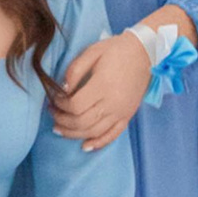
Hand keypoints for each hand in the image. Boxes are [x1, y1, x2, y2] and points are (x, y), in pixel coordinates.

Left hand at [50, 32, 150, 150]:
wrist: (145, 52)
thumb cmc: (116, 50)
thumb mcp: (92, 52)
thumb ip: (74, 70)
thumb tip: (62, 89)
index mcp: (103, 85)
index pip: (75, 105)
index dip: (60, 105)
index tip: (53, 99)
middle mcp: (113, 102)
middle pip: (82, 122)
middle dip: (62, 121)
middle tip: (52, 114)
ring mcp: (121, 112)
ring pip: (93, 132)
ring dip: (73, 134)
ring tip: (59, 129)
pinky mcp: (127, 116)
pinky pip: (112, 135)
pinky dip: (98, 143)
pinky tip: (85, 146)